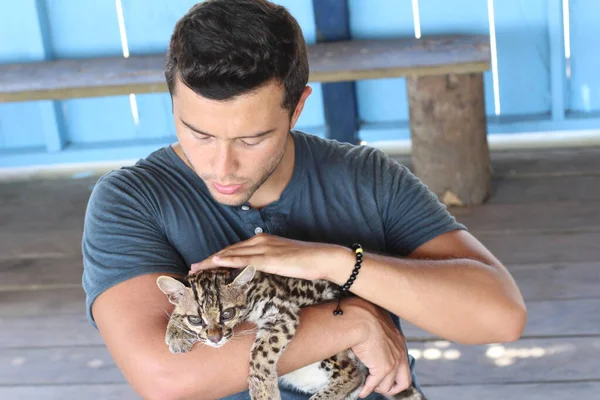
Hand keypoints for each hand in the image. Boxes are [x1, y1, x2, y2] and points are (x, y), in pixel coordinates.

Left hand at [190, 233, 347, 280]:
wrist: (324, 258)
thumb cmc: (306, 261)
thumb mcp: (282, 260)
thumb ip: (268, 263)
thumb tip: (257, 274)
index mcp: (262, 240)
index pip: (234, 249)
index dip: (217, 257)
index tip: (203, 265)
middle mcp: (260, 241)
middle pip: (228, 250)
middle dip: (208, 260)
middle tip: (191, 269)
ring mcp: (264, 248)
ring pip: (232, 254)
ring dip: (211, 261)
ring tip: (196, 269)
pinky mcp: (270, 258)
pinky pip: (245, 259)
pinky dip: (228, 260)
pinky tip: (216, 262)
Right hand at [347, 298, 411, 397]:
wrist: (360, 319)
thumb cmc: (363, 313)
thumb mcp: (375, 318)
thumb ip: (376, 325)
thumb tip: (365, 323)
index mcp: (399, 340)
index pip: (402, 361)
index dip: (393, 370)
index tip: (383, 372)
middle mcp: (400, 353)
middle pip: (404, 380)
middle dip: (393, 387)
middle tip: (381, 386)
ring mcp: (393, 362)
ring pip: (388, 385)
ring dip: (378, 388)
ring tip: (368, 386)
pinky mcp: (383, 369)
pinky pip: (374, 385)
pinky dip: (367, 390)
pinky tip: (361, 392)